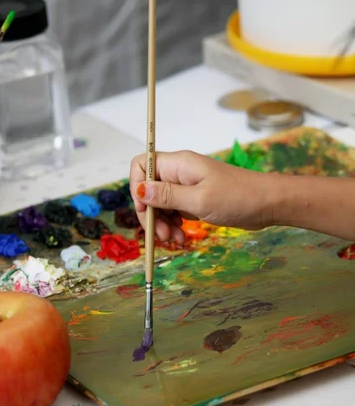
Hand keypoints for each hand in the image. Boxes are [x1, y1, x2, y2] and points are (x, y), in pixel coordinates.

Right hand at [130, 150, 276, 244]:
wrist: (268, 204)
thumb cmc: (238, 197)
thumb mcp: (199, 200)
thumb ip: (167, 196)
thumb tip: (139, 190)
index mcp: (178, 165)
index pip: (141, 165)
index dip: (137, 188)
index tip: (146, 211)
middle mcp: (179, 173)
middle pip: (148, 189)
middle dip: (150, 214)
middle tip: (162, 236)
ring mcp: (187, 187)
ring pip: (160, 204)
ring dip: (162, 224)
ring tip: (175, 241)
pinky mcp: (195, 200)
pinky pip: (175, 212)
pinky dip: (174, 226)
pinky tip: (182, 238)